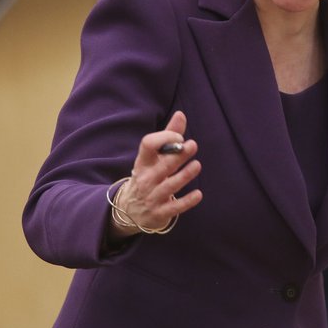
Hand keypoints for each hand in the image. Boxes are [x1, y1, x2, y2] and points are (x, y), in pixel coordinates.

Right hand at [109, 111, 202, 238]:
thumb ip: (168, 136)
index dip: (163, 138)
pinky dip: (187, 201)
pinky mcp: (160, 213)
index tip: (179, 137)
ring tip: (197, 165)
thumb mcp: (152, 158)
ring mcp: (152, 197)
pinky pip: (175, 207)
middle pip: (162, 166)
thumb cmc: (148, 176)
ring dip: (184, 175)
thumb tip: (181, 114)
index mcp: (143, 162)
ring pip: (170, 186)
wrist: (129, 210)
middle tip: (193, 145)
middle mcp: (146, 179)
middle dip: (177, 156)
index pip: (148, 146)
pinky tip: (198, 194)